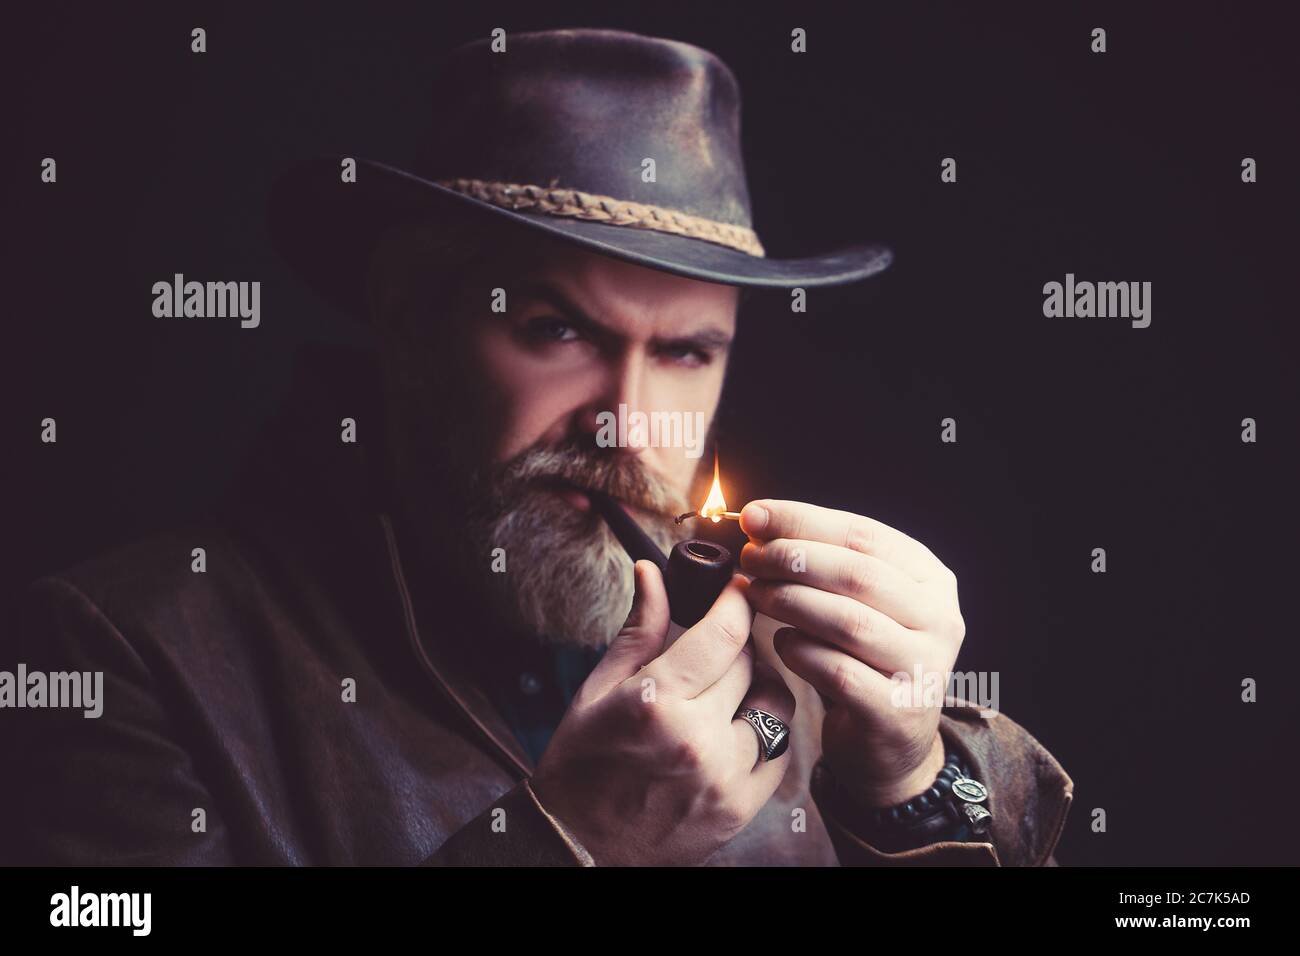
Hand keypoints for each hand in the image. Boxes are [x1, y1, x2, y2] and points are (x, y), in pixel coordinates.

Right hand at [531, 560, 795, 865]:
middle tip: (720, 641)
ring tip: (731, 686)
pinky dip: (766, 730)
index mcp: (657, 703)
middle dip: (738, 644)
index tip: (739, 587)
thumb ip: (639, 630)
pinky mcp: (741, 807)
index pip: (724, 633)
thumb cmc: (581, 766)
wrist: (581, 849)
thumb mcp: (598, 691)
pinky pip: (780, 750)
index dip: (737, 600)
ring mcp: (725, 777)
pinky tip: (737, 725)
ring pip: (776, 705)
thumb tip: (653, 573)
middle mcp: (698, 739)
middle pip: (750, 664)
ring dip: (759, 686)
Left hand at [738, 500, 963, 806]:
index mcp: (931, 579)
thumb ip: (819, 561)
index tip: (753, 514)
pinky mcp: (898, 712)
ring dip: (792, 601)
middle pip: (857, 575)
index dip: (804, 520)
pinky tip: (780, 642)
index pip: (864, 535)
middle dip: (793, 559)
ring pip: (849, 622)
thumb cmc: (860, 656)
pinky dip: (801, 652)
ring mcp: (924, 668)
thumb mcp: (855, 602)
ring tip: (755, 594)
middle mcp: (940, 620)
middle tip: (750, 557)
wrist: (888, 741)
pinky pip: (839, 672)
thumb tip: (757, 519)